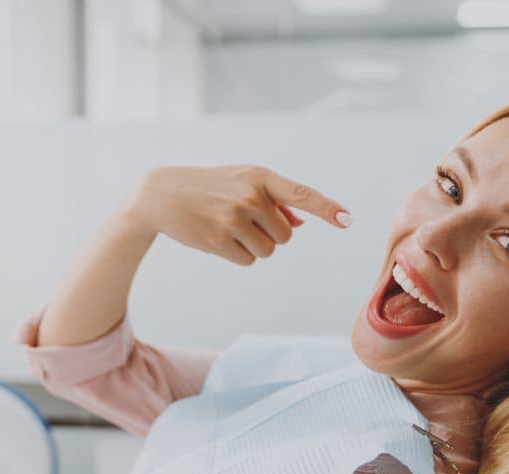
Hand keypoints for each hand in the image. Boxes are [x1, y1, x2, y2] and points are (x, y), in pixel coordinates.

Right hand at [126, 164, 350, 265]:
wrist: (161, 194)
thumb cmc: (209, 188)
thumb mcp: (241, 182)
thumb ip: (274, 200)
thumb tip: (300, 223)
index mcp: (260, 177)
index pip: (301, 194)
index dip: (326, 208)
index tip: (347, 220)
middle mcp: (250, 196)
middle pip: (286, 236)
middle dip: (270, 234)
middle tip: (242, 220)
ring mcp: (233, 218)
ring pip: (268, 251)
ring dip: (254, 246)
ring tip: (228, 228)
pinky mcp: (218, 240)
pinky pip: (248, 260)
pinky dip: (238, 255)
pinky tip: (218, 239)